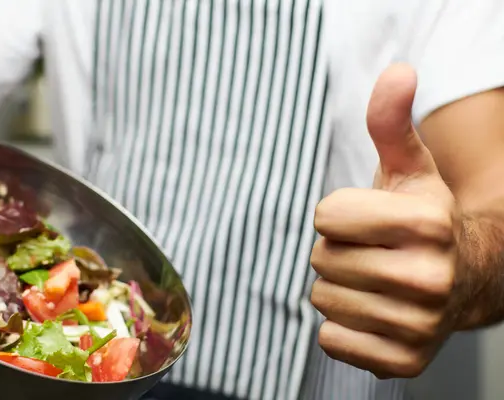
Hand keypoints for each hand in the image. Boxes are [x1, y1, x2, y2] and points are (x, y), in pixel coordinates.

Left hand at [310, 64, 462, 377]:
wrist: (464, 280)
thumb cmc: (424, 221)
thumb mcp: (410, 170)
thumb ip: (392, 123)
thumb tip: (397, 71)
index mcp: (427, 224)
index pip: (326, 215)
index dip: (338, 214)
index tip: (366, 219)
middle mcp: (428, 279)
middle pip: (321, 259)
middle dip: (337, 251)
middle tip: (371, 252)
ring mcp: (416, 326)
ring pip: (323, 298)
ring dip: (339, 286)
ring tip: (374, 280)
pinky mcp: (400, 361)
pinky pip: (331, 338)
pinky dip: (343, 325)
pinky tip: (374, 311)